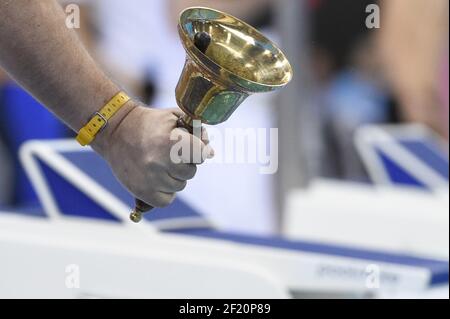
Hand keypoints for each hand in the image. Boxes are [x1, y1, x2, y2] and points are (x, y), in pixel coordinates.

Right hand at [93, 103, 213, 206]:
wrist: (115, 131)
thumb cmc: (149, 123)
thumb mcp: (173, 117)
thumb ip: (196, 131)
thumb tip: (211, 153)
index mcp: (170, 142)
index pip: (201, 154)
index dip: (198, 150)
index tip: (192, 147)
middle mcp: (160, 162)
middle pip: (191, 172)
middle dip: (184, 163)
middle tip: (169, 153)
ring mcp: (151, 179)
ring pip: (179, 186)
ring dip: (174, 176)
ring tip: (159, 163)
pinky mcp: (142, 192)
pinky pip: (167, 200)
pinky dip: (165, 192)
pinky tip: (156, 178)